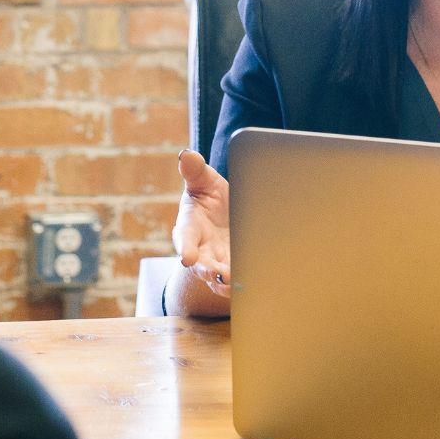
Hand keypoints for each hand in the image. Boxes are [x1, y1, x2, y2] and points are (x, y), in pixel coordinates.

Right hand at [172, 149, 230, 297]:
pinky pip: (236, 282)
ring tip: (237, 280)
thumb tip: (186, 154)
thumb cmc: (209, 197)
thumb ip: (195, 171)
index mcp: (189, 227)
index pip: (185, 238)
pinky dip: (243, 284)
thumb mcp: (203, 181)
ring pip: (218, 279)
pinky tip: (254, 282)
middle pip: (201, 265)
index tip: (187, 257)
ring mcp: (217, 263)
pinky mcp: (234, 270)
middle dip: (208, 271)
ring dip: (227, 281)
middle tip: (218, 273)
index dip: (185, 248)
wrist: (226, 216)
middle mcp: (201, 250)